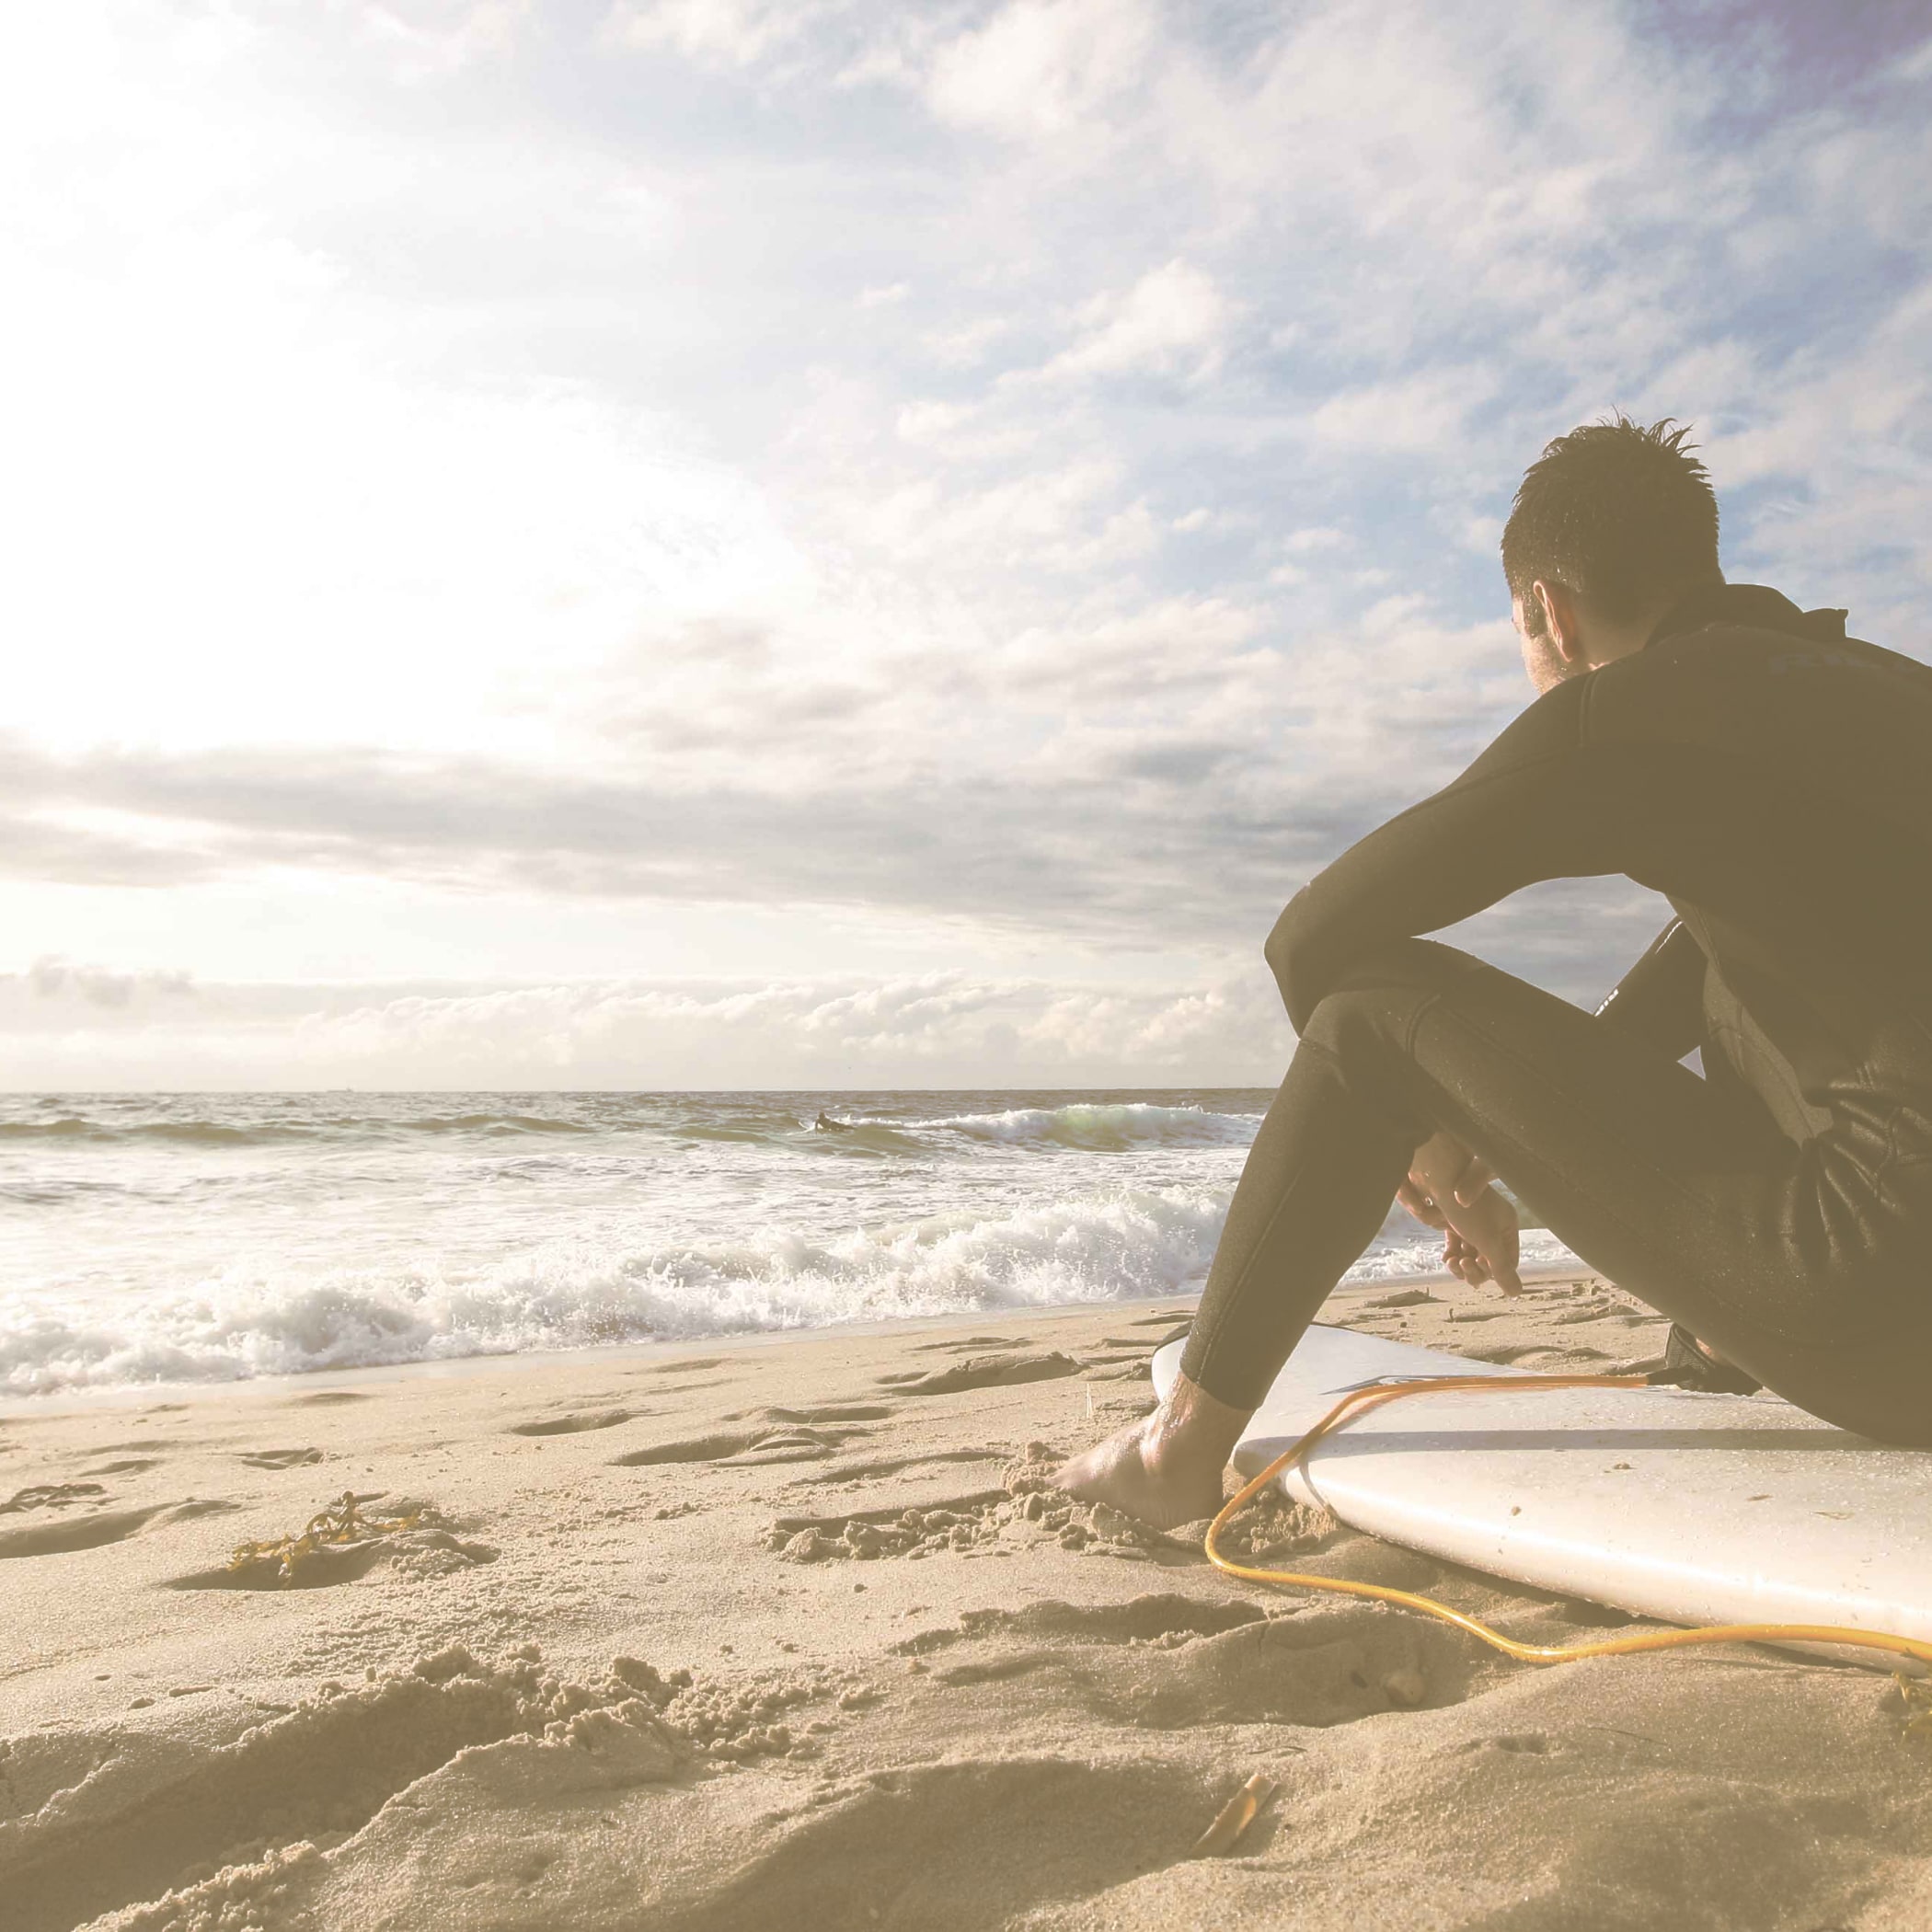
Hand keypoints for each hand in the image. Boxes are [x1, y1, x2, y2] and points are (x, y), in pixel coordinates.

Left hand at [1403, 1132, 1521, 1293]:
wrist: (1436, 1176)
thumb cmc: (1466, 1208)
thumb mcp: (1487, 1240)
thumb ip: (1501, 1268)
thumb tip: (1517, 1294)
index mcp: (1507, 1224)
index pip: (1509, 1260)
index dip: (1496, 1272)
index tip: (1480, 1271)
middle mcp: (1492, 1224)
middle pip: (1488, 1261)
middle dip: (1475, 1269)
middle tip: (1462, 1266)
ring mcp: (1471, 1223)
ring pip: (1470, 1256)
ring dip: (1461, 1265)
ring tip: (1451, 1262)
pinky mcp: (1452, 1221)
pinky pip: (1456, 1247)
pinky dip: (1452, 1255)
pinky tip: (1446, 1258)